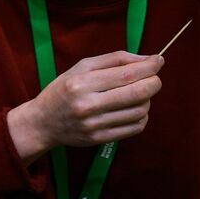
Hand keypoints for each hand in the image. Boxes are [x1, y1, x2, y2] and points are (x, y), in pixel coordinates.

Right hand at [6, 51, 162, 164]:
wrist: (41, 123)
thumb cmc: (63, 90)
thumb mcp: (80, 68)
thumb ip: (114, 59)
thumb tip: (148, 59)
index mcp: (81, 84)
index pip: (127, 74)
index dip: (149, 67)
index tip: (157, 61)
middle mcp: (87, 105)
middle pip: (138, 93)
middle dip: (154, 82)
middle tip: (153, 79)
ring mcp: (94, 124)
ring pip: (140, 111)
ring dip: (146, 100)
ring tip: (137, 95)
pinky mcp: (99, 139)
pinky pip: (135, 128)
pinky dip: (141, 117)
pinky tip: (132, 110)